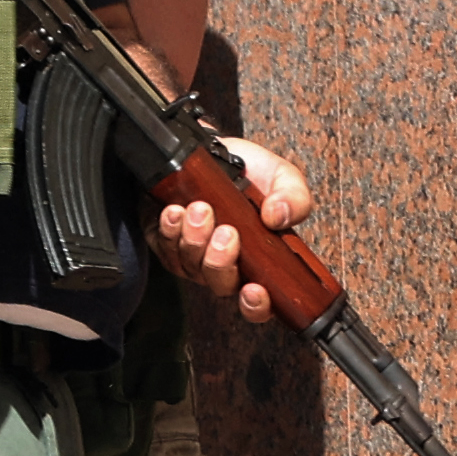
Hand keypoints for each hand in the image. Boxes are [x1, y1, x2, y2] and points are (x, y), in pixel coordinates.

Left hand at [156, 135, 311, 319]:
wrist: (213, 150)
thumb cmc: (250, 172)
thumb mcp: (283, 177)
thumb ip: (294, 198)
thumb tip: (280, 218)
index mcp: (260, 260)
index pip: (259, 303)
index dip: (257, 306)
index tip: (255, 290)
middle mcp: (225, 265)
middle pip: (220, 284)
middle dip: (221, 262)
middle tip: (226, 232)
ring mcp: (192, 257)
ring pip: (189, 265)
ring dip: (194, 239)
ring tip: (200, 209)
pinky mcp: (164, 242)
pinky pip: (163, 247)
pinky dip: (169, 229)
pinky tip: (175, 211)